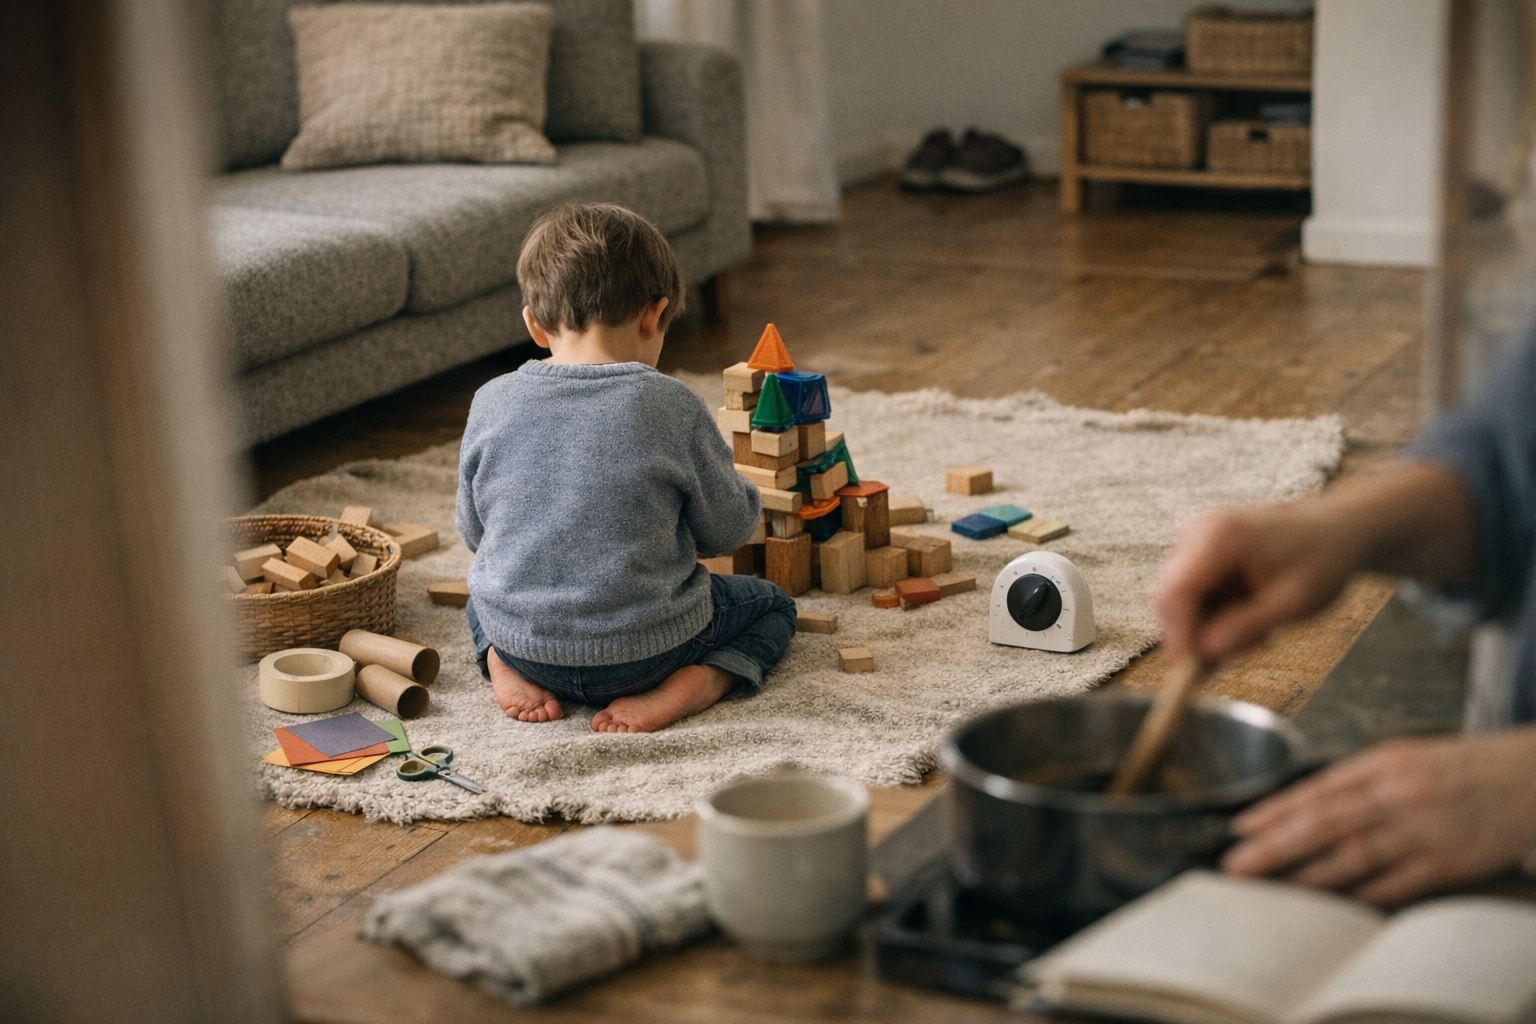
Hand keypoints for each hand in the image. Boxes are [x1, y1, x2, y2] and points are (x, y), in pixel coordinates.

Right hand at [1155, 502, 1359, 666]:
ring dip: (1207, 625)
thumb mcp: (1293, 603)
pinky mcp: (1195, 546)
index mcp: (1219, 537)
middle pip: (1169, 598)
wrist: (1334, 529)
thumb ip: (1246, 628)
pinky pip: (1188, 591)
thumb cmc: (1321, 561)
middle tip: (1229, 663)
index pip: (1175, 594)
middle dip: (1195, 635)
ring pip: (1177, 599)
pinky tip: (1246, 611)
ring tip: (1256, 630)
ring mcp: (1192, 536)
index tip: (1191, 674)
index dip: (1178, 637)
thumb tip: (1204, 655)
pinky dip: (1211, 611)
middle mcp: (1196, 531)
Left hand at [1222, 727, 1535, 904]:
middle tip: (1237, 865)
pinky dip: (1362, 895)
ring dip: (1308, 877)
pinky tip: (1334, 905)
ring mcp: (1421, 832)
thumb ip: (1354, 779)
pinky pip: (1396, 885)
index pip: (1316, 792)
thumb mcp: (1402, 756)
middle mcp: (1396, 797)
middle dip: (1274, 847)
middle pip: (1323, 825)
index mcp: (1381, 765)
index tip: (1241, 829)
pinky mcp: (1447, 863)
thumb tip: (1304, 804)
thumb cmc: (1458, 767)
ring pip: (1353, 858)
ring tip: (1274, 890)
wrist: (1527, 778)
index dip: (1275, 812)